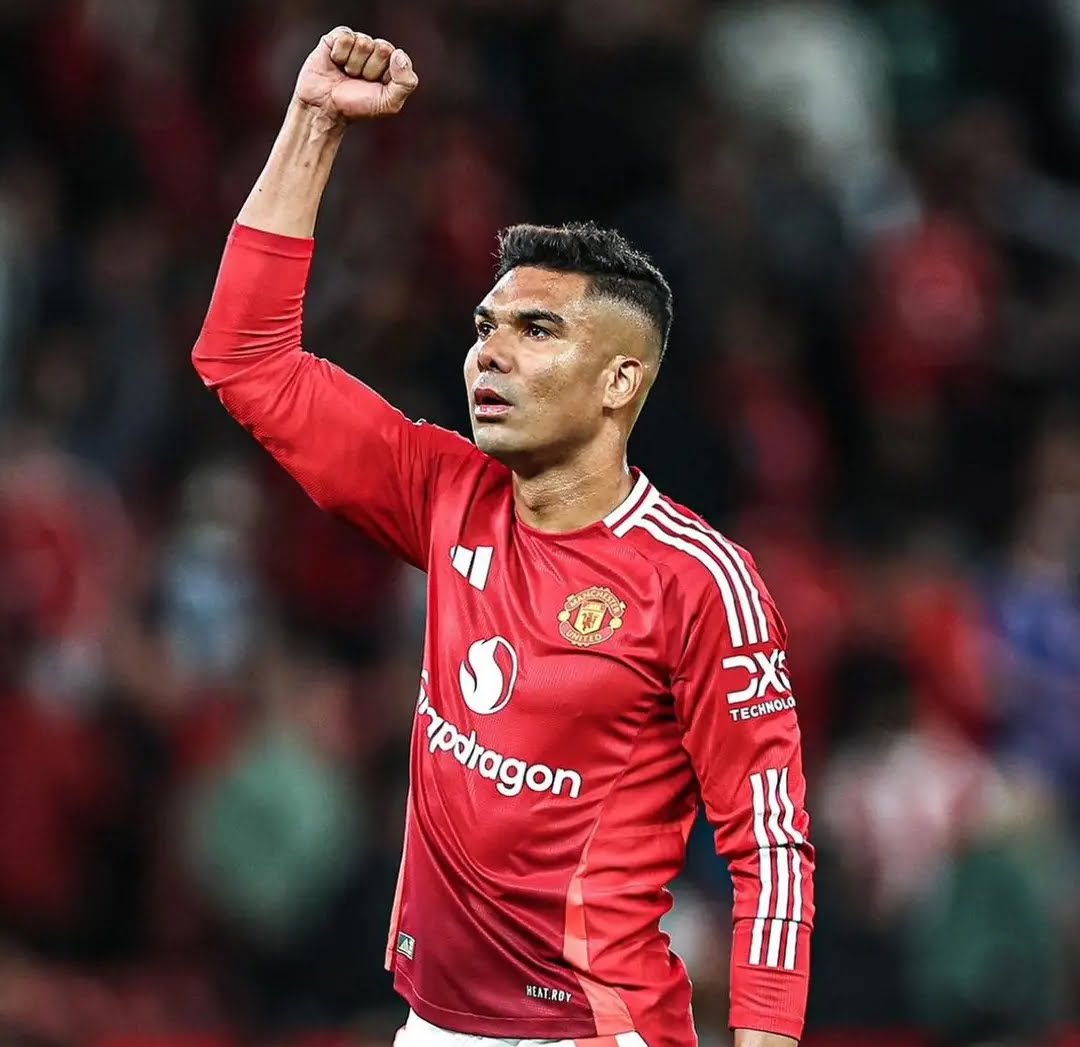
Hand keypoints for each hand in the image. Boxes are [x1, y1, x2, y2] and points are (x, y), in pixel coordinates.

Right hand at [294, 26, 418, 123]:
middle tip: (358, 81)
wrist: (325, 108)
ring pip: (363, 43)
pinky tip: (335, 62)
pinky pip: (345, 37)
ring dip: (353, 65)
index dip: (385, 75)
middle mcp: (375, 49)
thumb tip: (399, 54)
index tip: (374, 87)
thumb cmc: (357, 106)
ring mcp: (356, 41)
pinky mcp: (337, 37)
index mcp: (391, 63)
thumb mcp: (389, 103)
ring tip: (346, 74)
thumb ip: (406, 83)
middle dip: (370, 69)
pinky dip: (339, 54)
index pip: (397, 58)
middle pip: (382, 48)